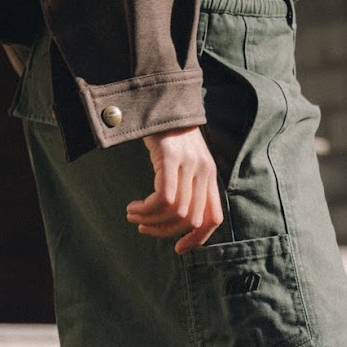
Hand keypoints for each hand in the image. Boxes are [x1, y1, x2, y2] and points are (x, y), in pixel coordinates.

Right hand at [126, 127, 222, 253]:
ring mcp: (189, 163)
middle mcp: (204, 172)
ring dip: (151, 221)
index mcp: (209, 176)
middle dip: (166, 231)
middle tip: (144, 228)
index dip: (198, 239)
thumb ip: (186, 185)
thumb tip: (176, 218)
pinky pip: (163, 198)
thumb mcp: (184, 161)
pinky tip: (133, 207)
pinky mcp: (171, 157)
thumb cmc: (168, 133)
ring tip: (133, 215)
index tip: (178, 249)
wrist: (159, 97)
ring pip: (176, 211)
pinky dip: (147, 209)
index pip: (213, 219)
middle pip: (191, 220)